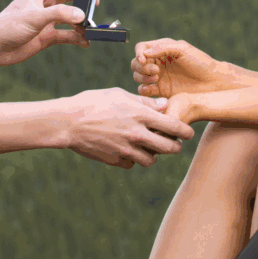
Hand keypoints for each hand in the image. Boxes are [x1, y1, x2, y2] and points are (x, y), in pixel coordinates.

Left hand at [0, 0, 90, 67]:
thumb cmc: (8, 27)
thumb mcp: (35, 17)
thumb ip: (60, 14)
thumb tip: (82, 15)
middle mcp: (45, 5)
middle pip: (72, 0)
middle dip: (84, 6)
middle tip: (94, 16)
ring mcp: (46, 21)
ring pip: (70, 19)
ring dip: (82, 25)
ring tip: (91, 32)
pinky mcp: (46, 36)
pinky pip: (66, 35)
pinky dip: (77, 38)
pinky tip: (85, 43)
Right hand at [64, 88, 194, 168]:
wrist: (69, 122)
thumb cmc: (94, 102)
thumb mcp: (120, 95)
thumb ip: (145, 103)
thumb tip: (165, 106)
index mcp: (141, 116)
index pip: (174, 127)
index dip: (186, 131)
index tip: (188, 132)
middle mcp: (137, 135)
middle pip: (169, 148)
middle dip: (175, 146)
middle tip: (175, 142)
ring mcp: (126, 150)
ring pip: (152, 160)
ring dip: (154, 153)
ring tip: (149, 143)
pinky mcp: (115, 161)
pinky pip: (132, 163)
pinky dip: (133, 158)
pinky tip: (128, 147)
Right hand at [131, 38, 227, 98]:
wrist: (212, 83)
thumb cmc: (200, 62)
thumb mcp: (183, 49)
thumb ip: (163, 48)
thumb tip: (144, 53)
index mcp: (162, 49)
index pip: (141, 48)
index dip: (139, 53)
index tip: (144, 60)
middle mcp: (157, 63)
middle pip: (136, 63)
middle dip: (141, 67)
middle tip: (156, 71)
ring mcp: (157, 78)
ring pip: (138, 76)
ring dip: (142, 77)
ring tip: (156, 79)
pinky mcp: (160, 92)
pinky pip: (144, 91)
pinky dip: (144, 89)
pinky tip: (153, 89)